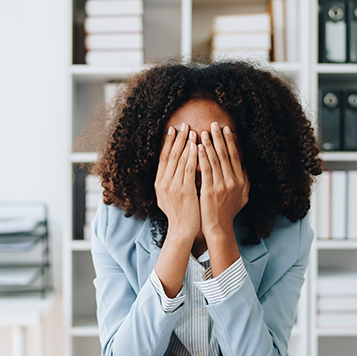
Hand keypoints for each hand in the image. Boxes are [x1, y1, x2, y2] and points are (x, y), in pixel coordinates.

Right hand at [154, 123, 199, 241]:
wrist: (182, 230)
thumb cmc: (179, 214)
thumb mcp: (168, 197)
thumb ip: (170, 182)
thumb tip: (174, 168)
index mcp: (159, 183)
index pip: (163, 158)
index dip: (167, 142)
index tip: (172, 130)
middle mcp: (163, 183)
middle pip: (170, 155)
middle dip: (177, 138)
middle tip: (183, 124)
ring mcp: (173, 186)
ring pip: (179, 160)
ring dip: (186, 143)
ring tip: (192, 130)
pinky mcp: (184, 190)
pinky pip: (188, 169)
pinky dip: (192, 156)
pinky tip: (197, 146)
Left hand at [197, 122, 249, 241]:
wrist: (218, 228)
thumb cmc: (228, 213)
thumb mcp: (242, 197)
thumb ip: (245, 181)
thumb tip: (245, 166)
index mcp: (241, 181)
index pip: (235, 156)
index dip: (231, 141)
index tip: (226, 129)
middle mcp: (233, 181)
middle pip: (226, 155)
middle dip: (219, 138)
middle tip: (214, 124)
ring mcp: (222, 186)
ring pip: (215, 160)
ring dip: (209, 144)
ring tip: (203, 132)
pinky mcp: (209, 191)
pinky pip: (205, 170)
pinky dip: (202, 157)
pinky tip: (197, 148)